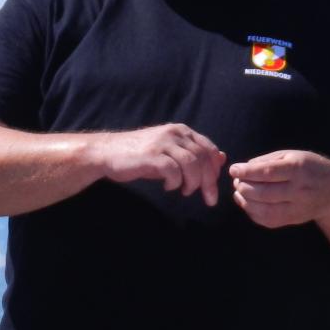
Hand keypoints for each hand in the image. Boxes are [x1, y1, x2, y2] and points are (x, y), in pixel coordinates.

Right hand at [95, 123, 225, 205]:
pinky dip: (175, 182)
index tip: (212, 186)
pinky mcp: (151, 156)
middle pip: (203, 158)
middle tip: (209, 199)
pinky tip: (169, 187)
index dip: (214, 170)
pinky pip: (173, 170)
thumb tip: (221, 158)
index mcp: (181, 131)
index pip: (209, 149)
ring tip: (185, 191)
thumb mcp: (170, 152)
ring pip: (192, 164)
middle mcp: (174, 133)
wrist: (107, 152)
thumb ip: (193, 154)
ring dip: (193, 182)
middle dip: (209, 181)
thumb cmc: (140, 155)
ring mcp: (162, 143)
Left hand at [230, 149, 329, 228]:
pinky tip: (248, 203)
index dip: (247, 172)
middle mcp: (299, 190)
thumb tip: (244, 168)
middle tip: (236, 181)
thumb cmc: (311, 168)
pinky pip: (268, 221)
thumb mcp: (293, 155)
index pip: (268, 172)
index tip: (233, 169)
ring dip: (246, 202)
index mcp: (298, 169)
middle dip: (244, 187)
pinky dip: (253, 213)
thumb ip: (268, 160)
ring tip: (239, 191)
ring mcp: (297, 208)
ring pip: (265, 210)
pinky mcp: (294, 220)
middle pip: (264, 193)